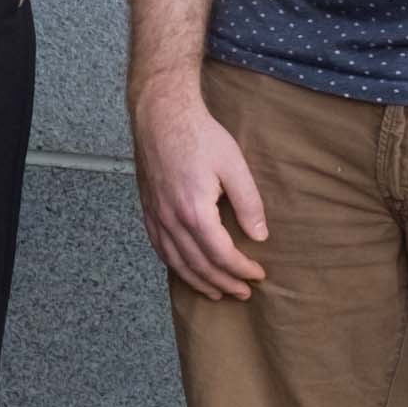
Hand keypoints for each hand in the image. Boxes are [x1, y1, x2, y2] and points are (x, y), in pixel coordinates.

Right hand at [132, 78, 267, 299]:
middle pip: (198, 265)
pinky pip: (158, 247)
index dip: (241, 269)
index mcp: (195, 211)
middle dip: (223, 283)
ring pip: (175, 262)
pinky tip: (184, 269)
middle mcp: (171, 220)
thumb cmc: (199, 135)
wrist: (161, 114)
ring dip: (197, 281)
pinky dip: (174, 265)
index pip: (221, 255)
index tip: (258, 274)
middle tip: (242, 292)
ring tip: (215, 292)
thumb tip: (260, 235)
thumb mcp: (234, 166)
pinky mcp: (147, 209)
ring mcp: (155, 216)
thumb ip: (248, 203)